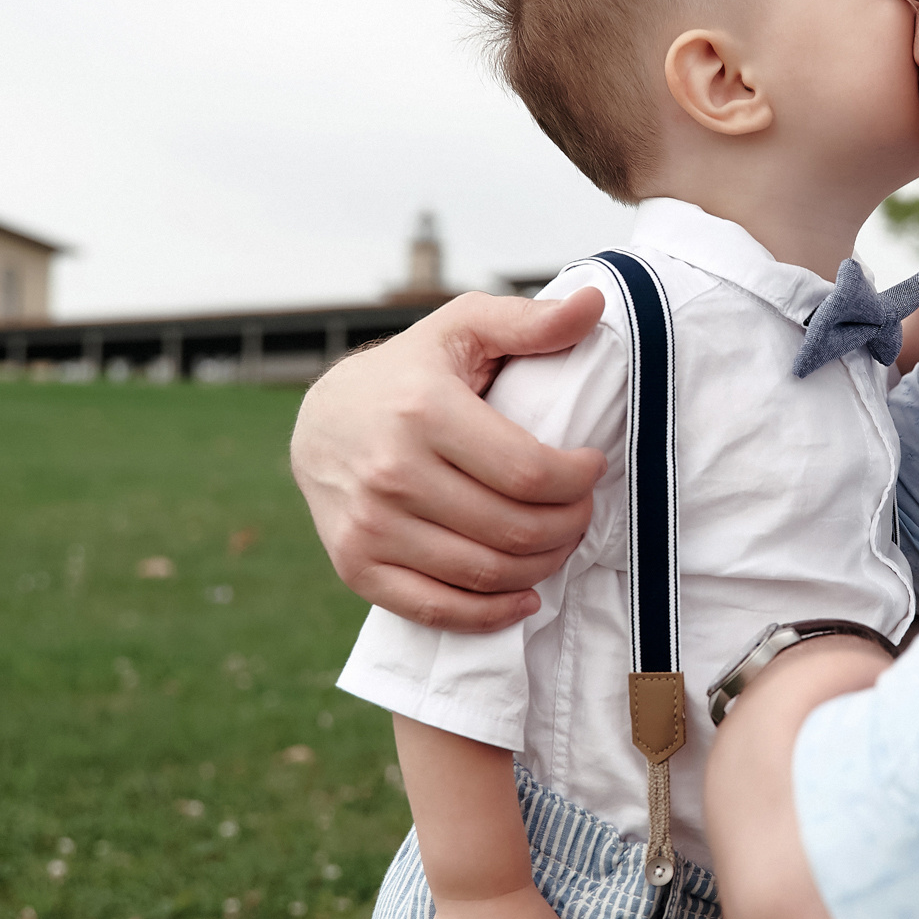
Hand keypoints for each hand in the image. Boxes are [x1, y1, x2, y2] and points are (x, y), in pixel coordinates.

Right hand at [291, 290, 611, 632]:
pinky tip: (525, 596)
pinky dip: (492, 613)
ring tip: (558, 540)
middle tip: (582, 509)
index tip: (592, 466)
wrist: (322, 421)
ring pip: (485, 573)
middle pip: (513, 528)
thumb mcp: (464, 328)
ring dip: (542, 566)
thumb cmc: (411, 372)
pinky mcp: (356, 566)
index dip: (578, 479)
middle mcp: (391, 472)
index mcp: (424, 411)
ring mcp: (369, 526)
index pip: (529, 471)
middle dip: (569, 525)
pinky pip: (438, 610)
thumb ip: (530, 321)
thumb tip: (596, 305)